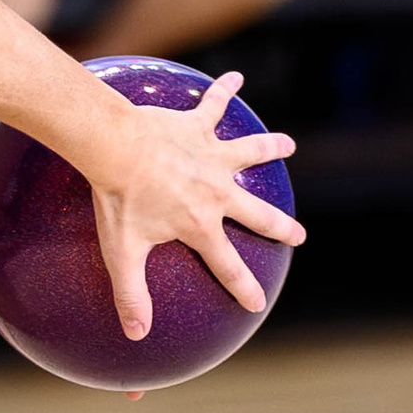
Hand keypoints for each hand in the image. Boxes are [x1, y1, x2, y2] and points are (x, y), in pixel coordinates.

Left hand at [79, 67, 300, 342]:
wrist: (114, 146)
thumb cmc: (118, 198)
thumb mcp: (121, 253)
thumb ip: (130, 295)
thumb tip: (135, 336)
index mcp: (201, 224)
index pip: (228, 265)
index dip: (244, 287)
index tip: (257, 302)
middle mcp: (217, 192)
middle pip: (257, 213)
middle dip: (280, 227)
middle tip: (299, 235)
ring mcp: (210, 156)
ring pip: (249, 152)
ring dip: (269, 147)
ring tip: (286, 144)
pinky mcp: (196, 125)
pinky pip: (215, 104)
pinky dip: (225, 89)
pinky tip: (235, 75)